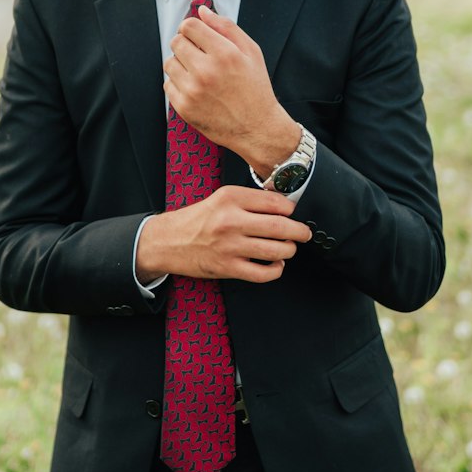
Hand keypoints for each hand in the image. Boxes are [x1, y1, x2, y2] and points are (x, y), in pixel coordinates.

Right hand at [136, 184, 311, 284]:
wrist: (167, 241)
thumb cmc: (196, 219)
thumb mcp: (220, 198)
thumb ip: (249, 201)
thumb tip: (283, 208)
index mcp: (230, 198)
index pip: (274, 202)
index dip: (291, 210)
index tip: (293, 214)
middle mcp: (231, 220)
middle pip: (280, 227)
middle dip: (300, 232)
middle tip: (305, 233)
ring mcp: (230, 246)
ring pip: (276, 250)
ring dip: (289, 250)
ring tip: (288, 248)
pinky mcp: (228, 268)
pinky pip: (263, 273)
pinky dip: (276, 270)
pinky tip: (276, 264)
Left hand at [164, 5, 300, 174]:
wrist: (257, 128)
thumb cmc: (256, 88)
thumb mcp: (251, 51)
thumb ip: (226, 27)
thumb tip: (202, 11)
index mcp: (224, 53)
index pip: (189, 26)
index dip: (192, 27)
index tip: (197, 35)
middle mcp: (206, 71)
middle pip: (176, 42)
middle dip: (186, 44)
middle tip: (199, 55)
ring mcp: (192, 91)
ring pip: (169, 63)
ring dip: (180, 64)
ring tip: (198, 73)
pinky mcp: (184, 107)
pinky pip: (168, 85)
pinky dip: (178, 84)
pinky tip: (195, 88)